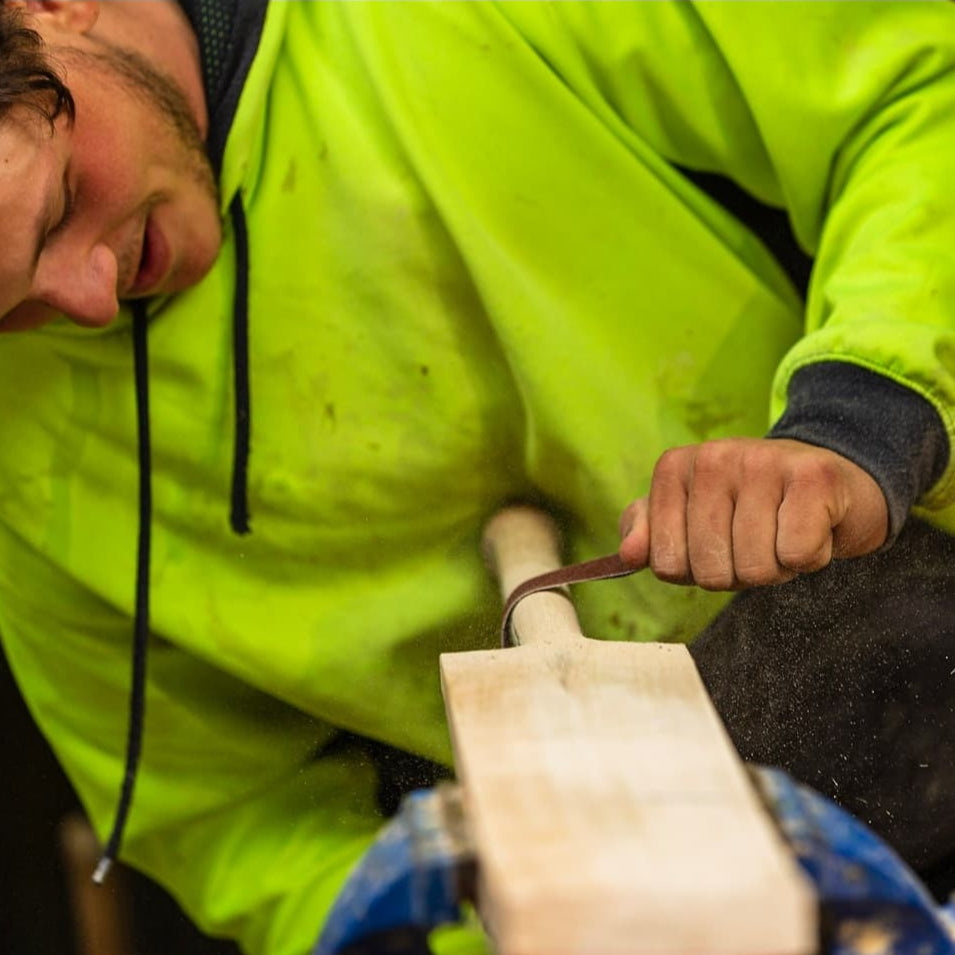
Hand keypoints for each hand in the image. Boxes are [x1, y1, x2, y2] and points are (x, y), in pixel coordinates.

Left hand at [618, 438, 888, 589]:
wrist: (834, 483)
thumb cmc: (754, 509)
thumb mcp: (691, 519)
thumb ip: (650, 534)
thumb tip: (629, 553)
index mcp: (675, 467)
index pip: (666, 564)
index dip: (697, 572)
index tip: (718, 545)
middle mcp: (713, 456)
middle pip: (711, 570)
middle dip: (739, 573)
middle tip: (759, 542)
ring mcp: (763, 461)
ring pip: (756, 567)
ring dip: (777, 566)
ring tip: (785, 534)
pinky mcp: (814, 476)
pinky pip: (797, 554)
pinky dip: (811, 557)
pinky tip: (813, 528)